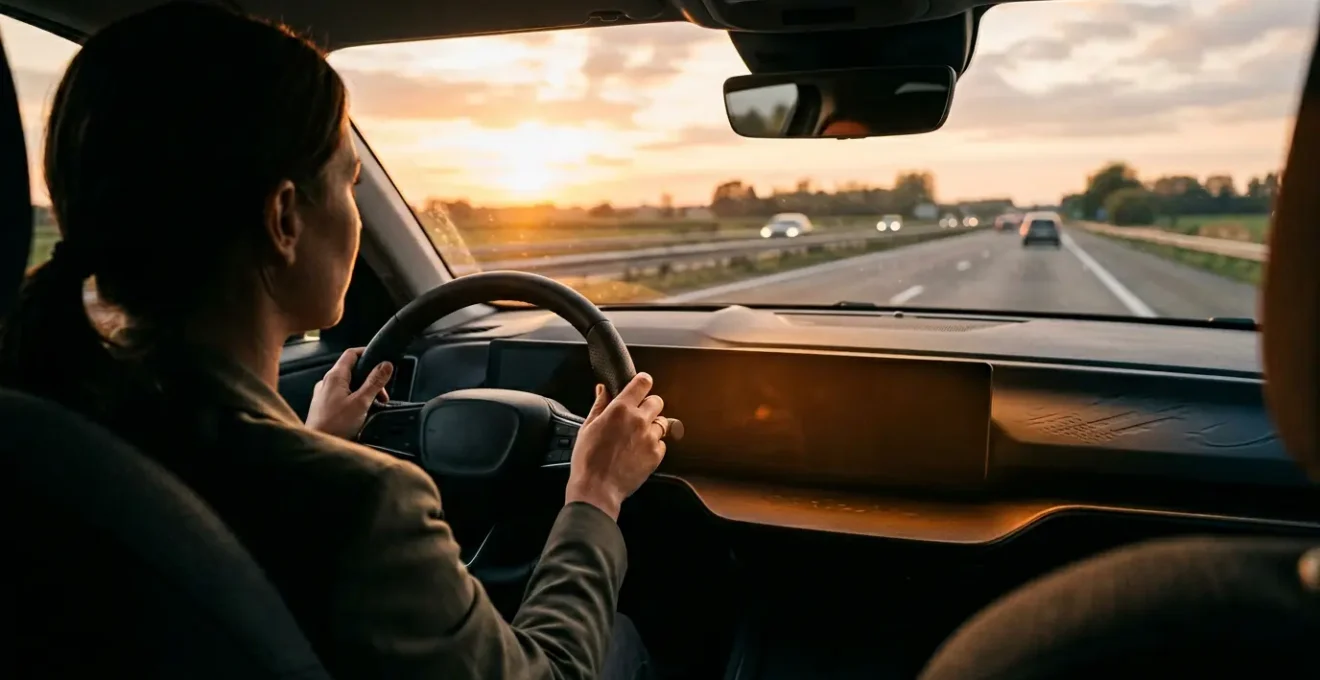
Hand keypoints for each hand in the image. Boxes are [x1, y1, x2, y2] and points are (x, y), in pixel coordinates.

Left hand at [306, 347, 392, 439]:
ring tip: (374, 406)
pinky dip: (354, 400)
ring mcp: (324, 394)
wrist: (318, 445)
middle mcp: (327, 382)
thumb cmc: (335, 425)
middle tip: (382, 394)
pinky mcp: (323, 406)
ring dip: (364, 392)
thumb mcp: (361, 402)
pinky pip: (342, 396)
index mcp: (335, 376)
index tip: (381, 359)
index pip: (351, 354)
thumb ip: (374, 382)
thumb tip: (386, 364)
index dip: (367, 353)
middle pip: (352, 371)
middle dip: (370, 379)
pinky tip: (361, 413)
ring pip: (348, 385)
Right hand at [565, 373, 666, 520]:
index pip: (643, 382)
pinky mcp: (656, 455)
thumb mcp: (587, 427)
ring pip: (662, 422)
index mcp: (620, 409)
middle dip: (648, 405)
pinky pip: (662, 443)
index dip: (642, 382)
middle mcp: (639, 420)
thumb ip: (599, 404)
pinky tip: (639, 451)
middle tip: (637, 415)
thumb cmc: (587, 459)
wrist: (597, 489)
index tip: (640, 387)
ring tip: (637, 436)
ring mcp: (650, 438)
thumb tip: (603, 389)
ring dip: (652, 425)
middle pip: (657, 401)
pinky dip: (653, 445)